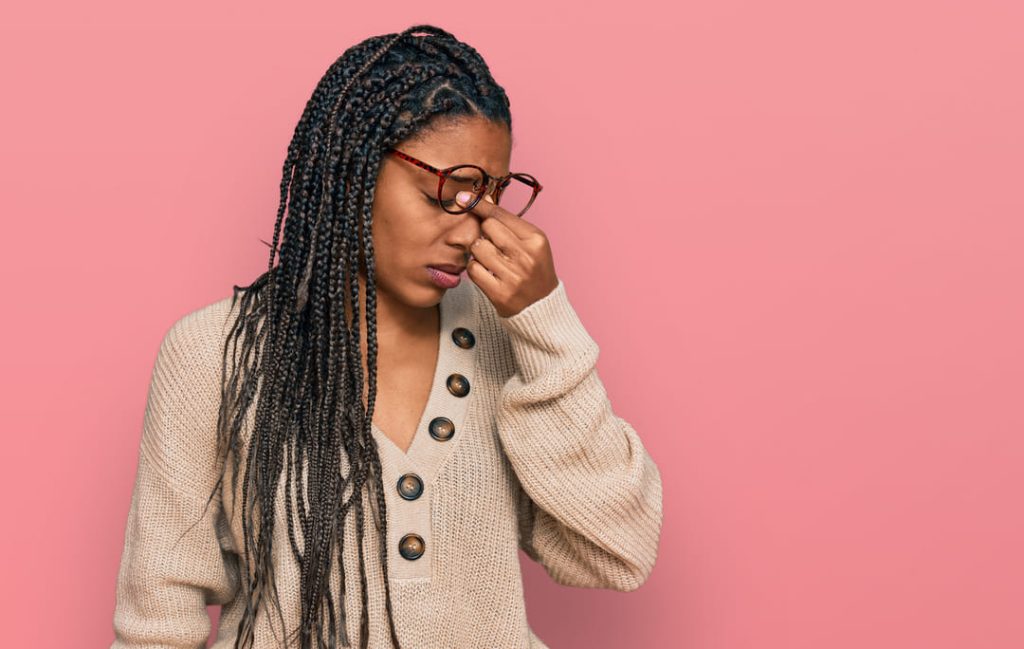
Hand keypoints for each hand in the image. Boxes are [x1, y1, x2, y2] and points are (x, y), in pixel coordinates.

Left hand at [456, 190, 558, 317]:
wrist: (542, 308)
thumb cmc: (534, 270)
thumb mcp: (531, 243)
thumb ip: (508, 222)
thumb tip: (484, 198)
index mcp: (536, 239)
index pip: (500, 215)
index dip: (480, 205)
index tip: (463, 198)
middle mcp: (526, 256)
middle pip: (487, 228)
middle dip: (484, 233)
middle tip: (492, 244)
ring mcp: (513, 276)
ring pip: (477, 248)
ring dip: (478, 252)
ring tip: (490, 260)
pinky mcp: (500, 294)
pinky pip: (473, 270)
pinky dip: (475, 269)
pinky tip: (486, 273)